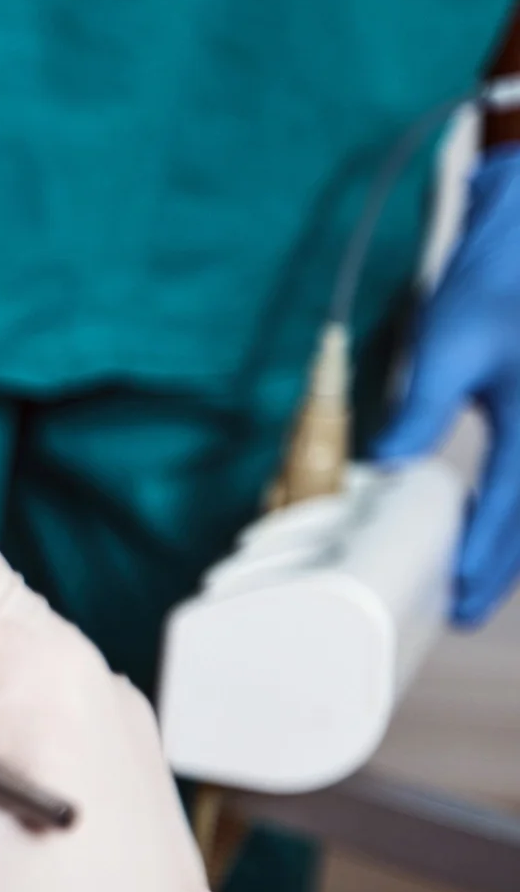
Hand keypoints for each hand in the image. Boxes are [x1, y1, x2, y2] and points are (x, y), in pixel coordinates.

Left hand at [374, 143, 519, 626]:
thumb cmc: (497, 282)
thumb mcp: (449, 345)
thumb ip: (422, 412)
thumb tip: (385, 466)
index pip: (510, 509)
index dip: (483, 561)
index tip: (459, 602)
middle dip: (500, 565)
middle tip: (465, 608)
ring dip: (512, 542)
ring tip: (478, 580)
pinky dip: (518, 508)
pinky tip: (499, 528)